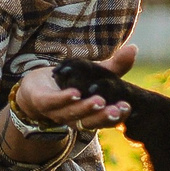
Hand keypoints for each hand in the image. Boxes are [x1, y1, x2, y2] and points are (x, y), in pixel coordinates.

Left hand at [15, 41, 137, 129]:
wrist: (35, 86)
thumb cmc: (69, 83)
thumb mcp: (94, 74)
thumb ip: (114, 66)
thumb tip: (133, 49)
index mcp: (88, 114)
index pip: (105, 119)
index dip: (117, 116)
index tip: (127, 107)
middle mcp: (73, 117)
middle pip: (90, 121)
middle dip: (104, 116)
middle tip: (117, 109)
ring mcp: (56, 111)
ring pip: (72, 114)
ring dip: (85, 108)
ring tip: (99, 101)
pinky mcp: (41, 101)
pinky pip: (52, 102)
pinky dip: (63, 98)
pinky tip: (75, 92)